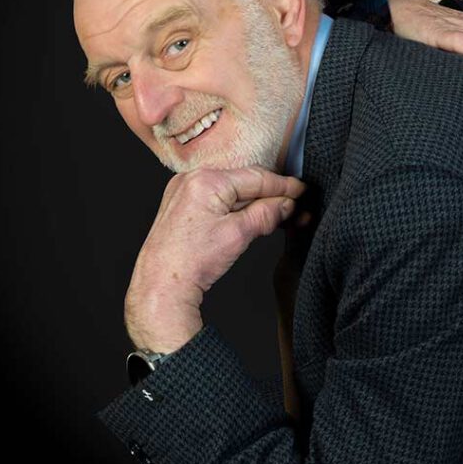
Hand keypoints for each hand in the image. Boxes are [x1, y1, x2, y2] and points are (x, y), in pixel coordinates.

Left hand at [125, 165, 305, 352]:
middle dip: (272, 197)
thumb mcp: (238, 235)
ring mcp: (185, 192)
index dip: (283, 186)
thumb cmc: (189, 262)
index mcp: (205, 180)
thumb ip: (266, 214)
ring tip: (281, 217)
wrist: (160, 286)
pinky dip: (238, 209)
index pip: (255, 177)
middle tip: (296, 208)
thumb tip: (286, 205)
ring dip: (257, 204)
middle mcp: (192, 180)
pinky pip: (218, 200)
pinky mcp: (183, 206)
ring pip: (233, 193)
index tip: (302, 190)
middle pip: (244, 183)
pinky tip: (256, 218)